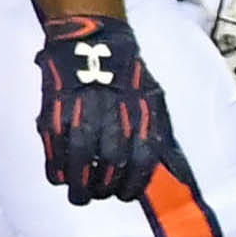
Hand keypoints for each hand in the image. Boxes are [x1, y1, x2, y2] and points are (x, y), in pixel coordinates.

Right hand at [34, 14, 170, 205]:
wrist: (91, 41)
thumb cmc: (126, 75)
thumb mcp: (154, 101)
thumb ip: (163, 138)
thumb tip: (180, 175)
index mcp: (140, 114)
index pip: (141, 160)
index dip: (132, 184)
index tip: (124, 195)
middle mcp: (113, 115)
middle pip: (110, 164)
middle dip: (104, 188)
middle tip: (98, 195)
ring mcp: (82, 113)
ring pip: (81, 160)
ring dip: (79, 185)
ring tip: (78, 195)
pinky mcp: (56, 111)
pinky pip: (55, 148)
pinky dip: (56, 168)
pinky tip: (59, 176)